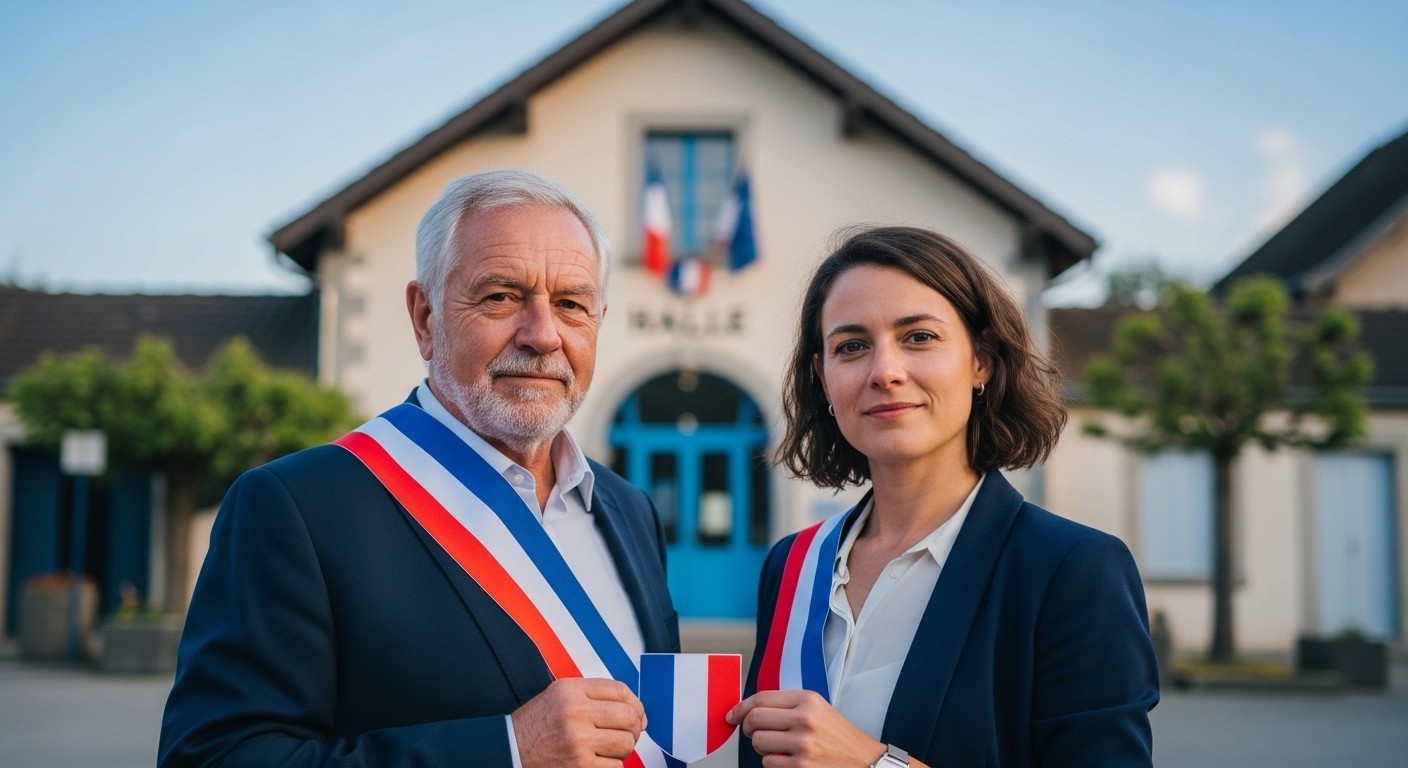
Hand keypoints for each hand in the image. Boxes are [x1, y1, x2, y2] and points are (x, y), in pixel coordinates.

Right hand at [511, 678, 645, 767]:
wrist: (511, 750)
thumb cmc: (537, 725)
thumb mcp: (561, 696)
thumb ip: (596, 696)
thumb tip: (637, 712)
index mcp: (571, 691)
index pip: (621, 691)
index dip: (636, 704)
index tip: (637, 714)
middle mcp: (575, 712)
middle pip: (629, 717)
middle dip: (633, 728)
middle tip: (625, 734)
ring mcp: (578, 741)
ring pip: (626, 743)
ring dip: (623, 749)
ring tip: (608, 748)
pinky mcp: (580, 766)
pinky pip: (616, 766)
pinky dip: (612, 766)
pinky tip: (597, 761)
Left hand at [727, 689, 885, 767]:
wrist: (865, 762)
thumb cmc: (840, 737)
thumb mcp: (819, 710)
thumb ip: (788, 706)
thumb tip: (750, 709)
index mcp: (808, 700)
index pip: (762, 698)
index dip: (741, 707)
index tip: (733, 714)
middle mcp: (804, 719)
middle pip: (754, 719)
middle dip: (748, 727)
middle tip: (753, 731)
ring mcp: (802, 744)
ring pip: (757, 742)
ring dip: (762, 748)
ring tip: (778, 747)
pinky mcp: (800, 766)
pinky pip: (768, 763)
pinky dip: (773, 763)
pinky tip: (788, 760)